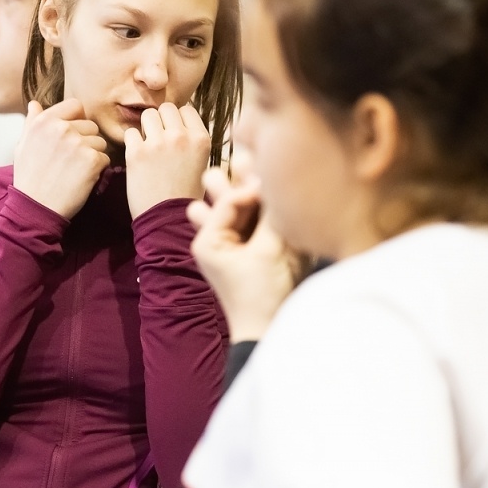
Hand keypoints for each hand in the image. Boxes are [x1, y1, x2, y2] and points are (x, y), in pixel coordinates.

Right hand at [12, 99, 108, 219]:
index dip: (78, 119)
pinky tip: (82, 178)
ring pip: (100, 142)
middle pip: (91, 125)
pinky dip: (98, 169)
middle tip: (72, 160)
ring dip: (93, 155)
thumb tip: (34, 104)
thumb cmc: (29, 179)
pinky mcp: (92, 160)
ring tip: (76, 170)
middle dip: (86, 140)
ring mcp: (78, 143)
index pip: (75, 106)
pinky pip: (105, 158)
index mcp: (45, 121)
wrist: (36, 208)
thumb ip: (32, 123)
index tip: (73, 135)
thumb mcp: (22, 146)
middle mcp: (61, 128)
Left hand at [125, 103, 211, 218]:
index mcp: (201, 138)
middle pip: (166, 108)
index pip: (186, 109)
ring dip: (146, 127)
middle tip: (159, 139)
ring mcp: (158, 143)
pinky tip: (138, 156)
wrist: (168, 221)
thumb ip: (192, 139)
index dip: (178, 119)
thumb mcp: (201, 162)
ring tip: (148, 146)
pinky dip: (132, 142)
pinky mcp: (137, 153)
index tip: (174, 133)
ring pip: (148, 115)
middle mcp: (181, 137)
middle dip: (162, 120)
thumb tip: (178, 119)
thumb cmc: (185, 194)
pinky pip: (130, 132)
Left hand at [187, 166, 302, 341]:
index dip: (249, 185)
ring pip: (243, 209)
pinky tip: (270, 195)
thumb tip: (278, 179)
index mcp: (209, 240)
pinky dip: (263, 211)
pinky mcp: (256, 253)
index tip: (271, 175)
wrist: (269, 332)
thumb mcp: (268, 251)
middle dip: (239, 180)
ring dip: (250, 193)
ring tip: (249, 162)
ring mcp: (237, 246)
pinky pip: (258, 224)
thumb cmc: (262, 295)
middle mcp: (218, 240)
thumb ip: (273, 214)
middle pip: (229, 200)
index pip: (229, 200)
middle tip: (245, 155)